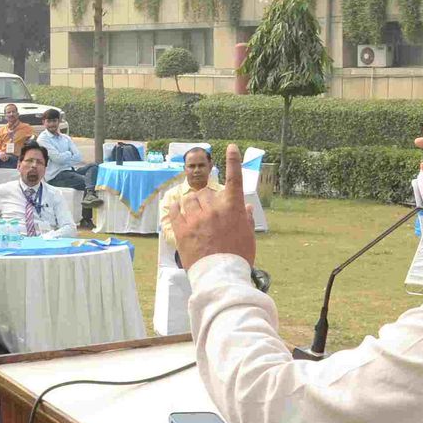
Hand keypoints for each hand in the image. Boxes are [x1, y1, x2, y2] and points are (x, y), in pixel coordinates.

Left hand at [173, 145, 256, 268]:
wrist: (220, 276)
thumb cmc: (237, 257)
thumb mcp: (247, 236)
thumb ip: (245, 218)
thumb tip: (244, 206)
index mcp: (232, 208)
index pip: (234, 179)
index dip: (233, 161)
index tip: (231, 147)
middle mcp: (214, 208)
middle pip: (206, 192)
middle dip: (206, 200)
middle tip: (207, 214)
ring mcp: (196, 217)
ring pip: (189, 199)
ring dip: (191, 205)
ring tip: (195, 218)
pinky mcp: (181, 228)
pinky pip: (174, 209)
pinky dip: (175, 208)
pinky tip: (177, 210)